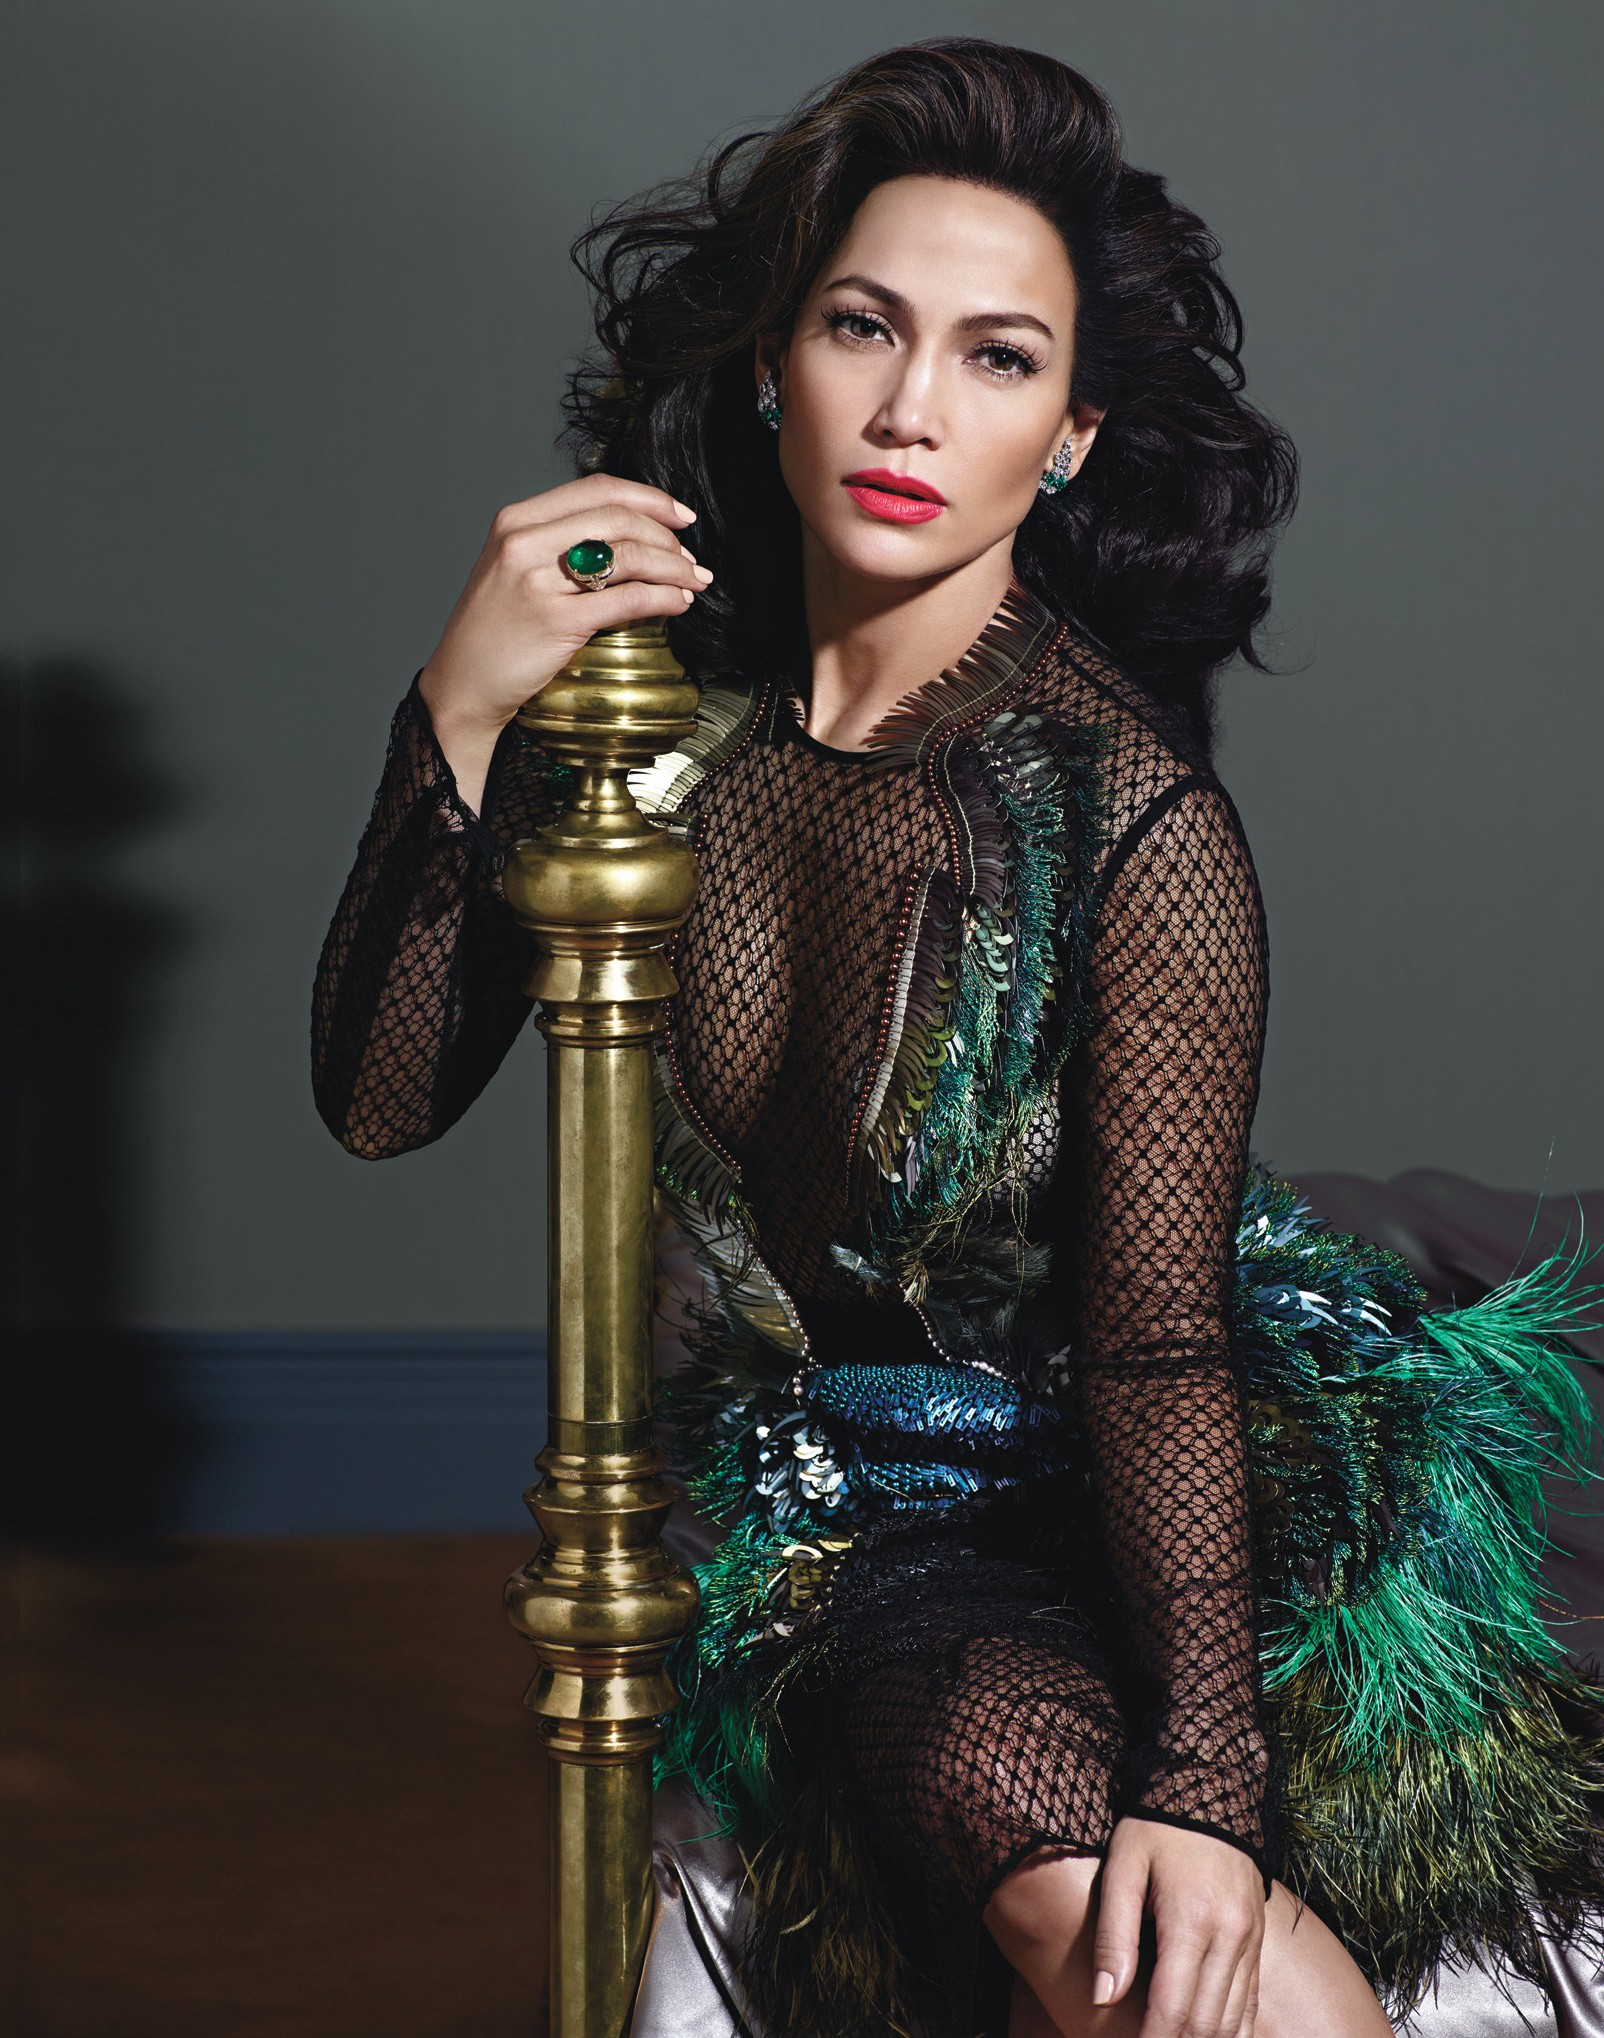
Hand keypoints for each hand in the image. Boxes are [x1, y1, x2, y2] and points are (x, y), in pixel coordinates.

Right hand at [417, 473, 711, 810]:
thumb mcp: (513, 567)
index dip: (649, 498)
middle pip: (618, 518)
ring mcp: (539, 582)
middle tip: (692, 559)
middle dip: (668, 537)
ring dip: (674, 568)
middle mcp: (523, 543)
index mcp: (516, 521)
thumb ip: (558, 543)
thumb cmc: (495, 631)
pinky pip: (628, 600)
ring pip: (628, 556)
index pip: (597, 489)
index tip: (681, 516)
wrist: (462, 684)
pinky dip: (663, 599)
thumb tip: (631, 534)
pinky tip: (678, 604)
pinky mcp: (557, 622)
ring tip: (694, 582)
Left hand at [1094, 1816, 1264, 2036]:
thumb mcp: (1123, 1866)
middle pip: (1204, 2022)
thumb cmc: (1156, 1826)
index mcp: (1191, 1919)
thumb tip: (1103, 1997)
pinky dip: (1232, 2032)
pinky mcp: (1257, 1940)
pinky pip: (1250, 2003)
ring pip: (1232, 2021)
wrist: (1209, 1789)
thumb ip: (1113, 1934)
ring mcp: (1250, 1941)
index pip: (1172, 2007)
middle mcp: (1230, 1936)